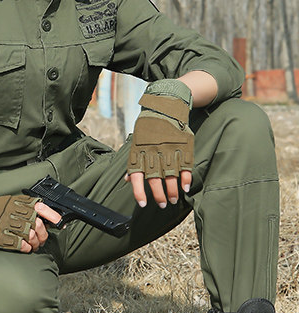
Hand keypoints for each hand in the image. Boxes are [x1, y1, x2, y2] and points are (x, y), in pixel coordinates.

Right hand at [0, 194, 59, 252]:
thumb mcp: (8, 201)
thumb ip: (24, 206)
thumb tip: (42, 213)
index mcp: (17, 203)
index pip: (39, 207)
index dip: (52, 215)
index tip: (59, 221)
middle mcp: (14, 213)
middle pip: (37, 224)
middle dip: (43, 233)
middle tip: (42, 238)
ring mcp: (8, 226)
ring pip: (31, 236)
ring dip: (35, 243)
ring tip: (34, 245)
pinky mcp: (3, 238)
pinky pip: (21, 245)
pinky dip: (26, 248)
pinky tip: (26, 248)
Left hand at [126, 80, 193, 207]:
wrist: (165, 107)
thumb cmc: (148, 129)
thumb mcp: (136, 143)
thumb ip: (133, 163)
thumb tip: (126, 180)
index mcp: (140, 154)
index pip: (137, 177)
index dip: (139, 192)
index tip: (143, 204)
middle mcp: (153, 154)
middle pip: (155, 180)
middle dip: (159, 195)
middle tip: (162, 204)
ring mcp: (169, 151)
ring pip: (171, 176)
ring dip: (172, 190)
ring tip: (173, 199)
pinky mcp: (183, 147)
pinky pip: (185, 166)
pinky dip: (186, 178)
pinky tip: (185, 188)